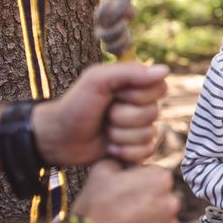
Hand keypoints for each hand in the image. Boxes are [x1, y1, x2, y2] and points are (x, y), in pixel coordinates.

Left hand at [34, 63, 168, 165]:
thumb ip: (129, 72)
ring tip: (104, 131)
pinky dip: (125, 152)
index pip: (160, 88)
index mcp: (135, 85)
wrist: (57, 139)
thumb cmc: (74, 105)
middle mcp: (141, 105)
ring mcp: (139, 128)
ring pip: (149, 134)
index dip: (138, 95)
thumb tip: (165, 70)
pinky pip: (146, 152)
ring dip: (121, 135)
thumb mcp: (97, 80)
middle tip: (105, 115)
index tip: (116, 94)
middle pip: (154, 113)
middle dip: (124, 117)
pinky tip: (109, 148)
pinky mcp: (135, 148)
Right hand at [72, 160, 179, 222]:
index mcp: (160, 179)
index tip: (122, 192)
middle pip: (160, 198)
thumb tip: (127, 161)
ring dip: (148, 221)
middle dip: (146, 202)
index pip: (154, 175)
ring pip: (161, 219)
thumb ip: (122, 160)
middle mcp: (172, 202)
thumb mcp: (101, 170)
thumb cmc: (93, 207)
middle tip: (122, 211)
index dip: (137, 182)